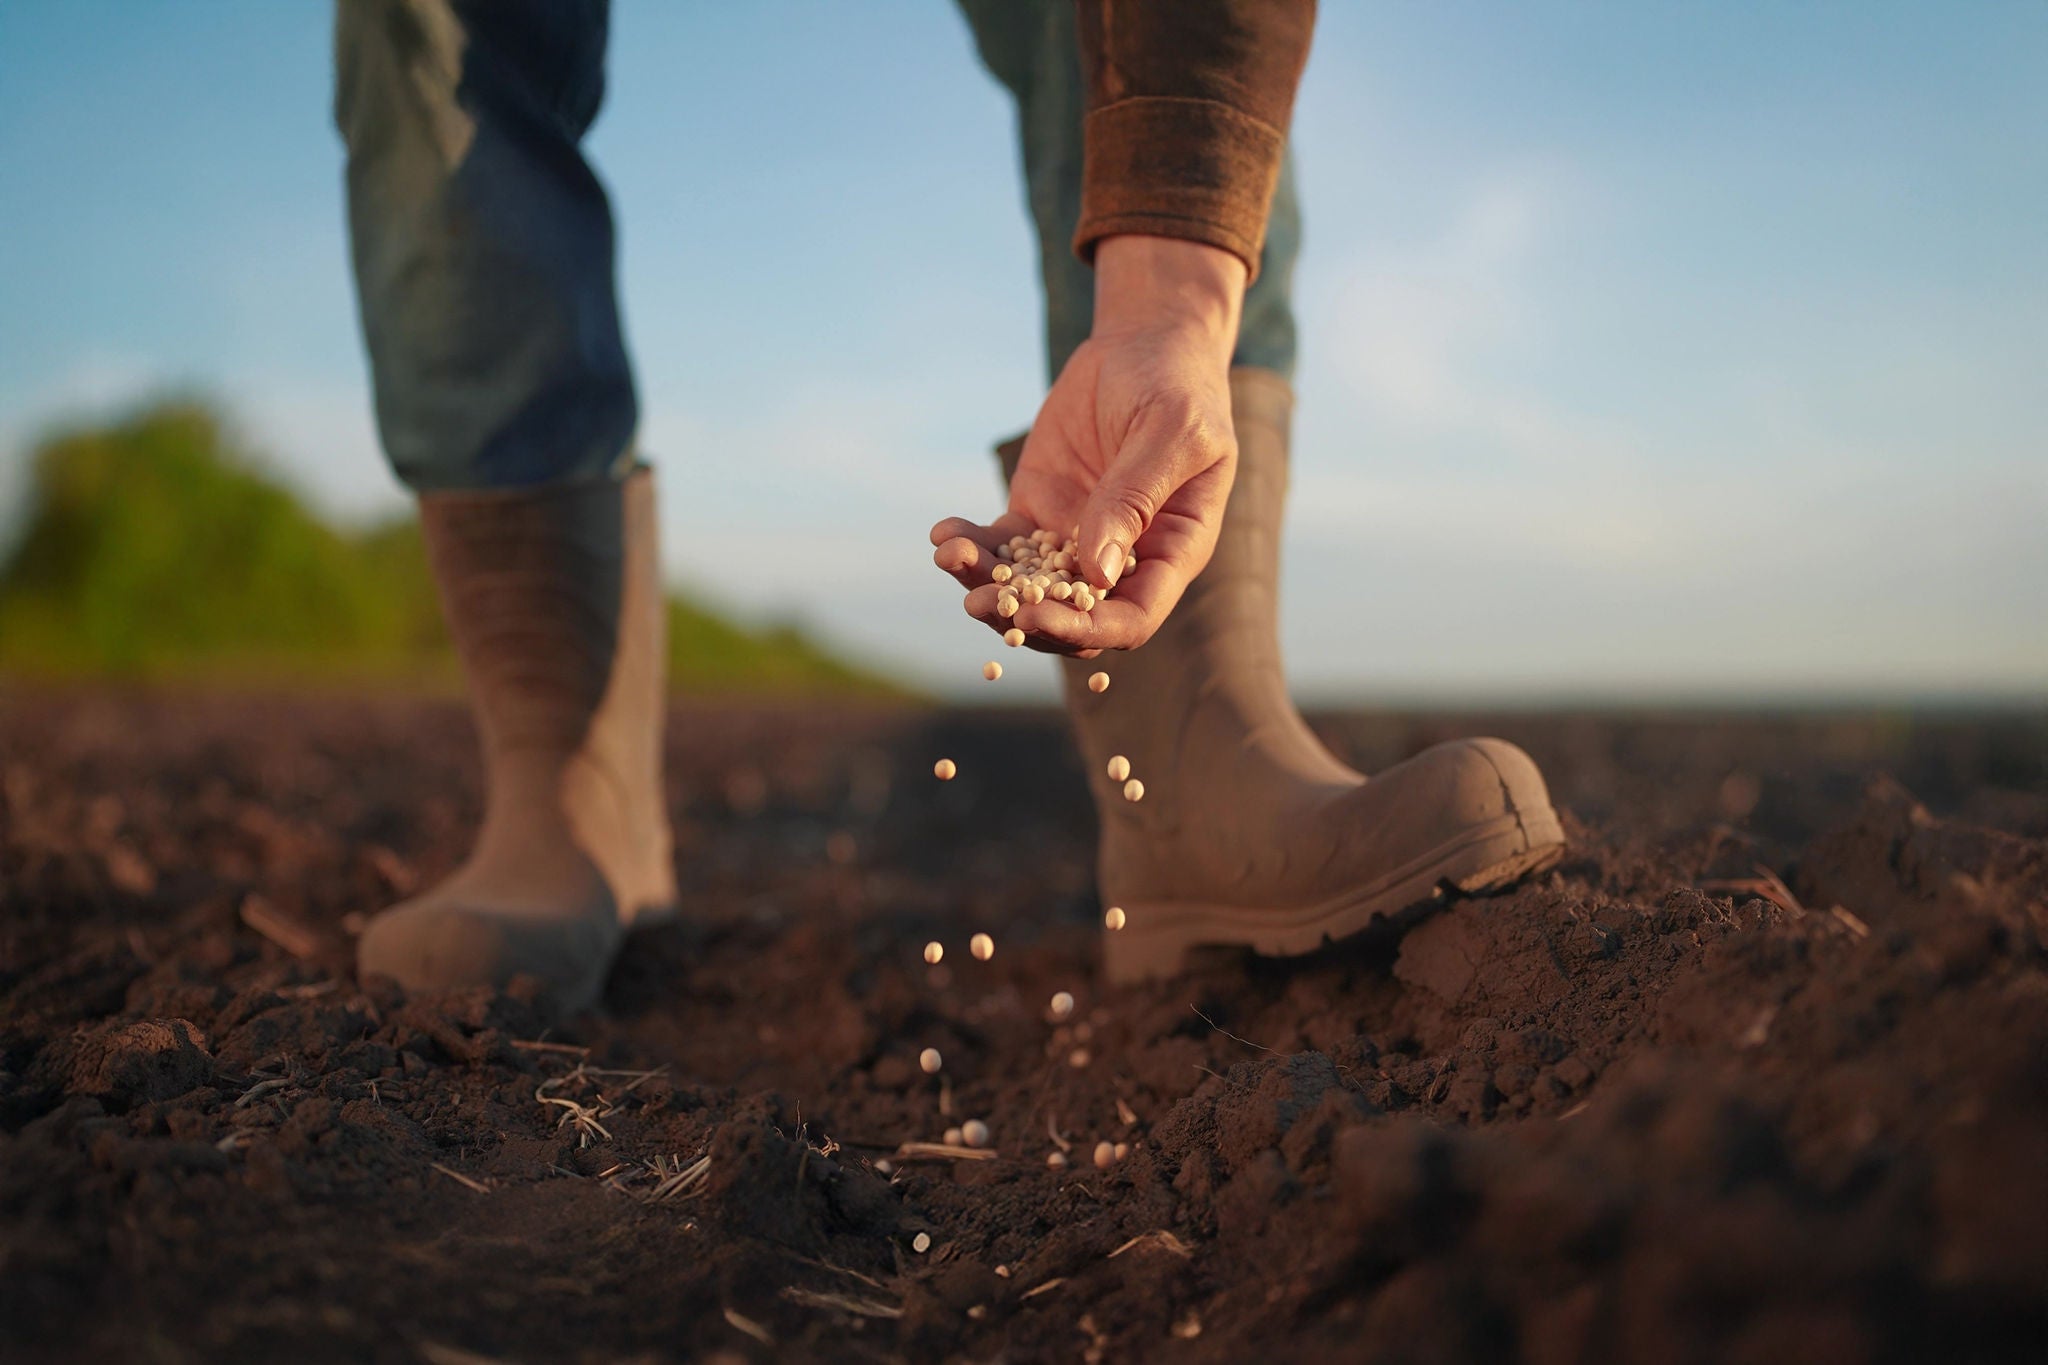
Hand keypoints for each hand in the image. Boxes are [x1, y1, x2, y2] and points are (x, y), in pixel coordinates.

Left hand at [931, 235, 1245, 653]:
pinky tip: (945, 533)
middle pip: (1072, 618)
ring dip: (985, 585)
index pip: (1132, 618)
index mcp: (1171, 554)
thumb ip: (1134, 499)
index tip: (1036, 615)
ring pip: (1028, 589)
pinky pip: (1000, 546)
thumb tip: (1095, 573)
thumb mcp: (1171, 434)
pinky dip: (971, 547)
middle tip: (978, 601)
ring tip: (951, 555)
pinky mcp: (1037, 512)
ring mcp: (1075, 539)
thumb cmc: (1178, 387)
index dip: (1086, 629)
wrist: (1147, 346)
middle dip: (1022, 616)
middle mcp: (1122, 560)